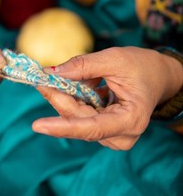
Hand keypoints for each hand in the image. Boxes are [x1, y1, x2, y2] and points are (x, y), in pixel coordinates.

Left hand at [32, 47, 182, 149]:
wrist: (158, 77)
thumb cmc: (142, 67)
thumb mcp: (115, 59)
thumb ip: (83, 65)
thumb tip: (52, 72)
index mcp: (130, 120)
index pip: (91, 129)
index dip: (62, 127)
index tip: (37, 125)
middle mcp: (120, 135)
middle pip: (77, 119)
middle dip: (58, 97)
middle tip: (42, 78)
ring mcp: (110, 136)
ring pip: (75, 117)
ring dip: (68, 95)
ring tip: (80, 76)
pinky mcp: (102, 131)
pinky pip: (78, 115)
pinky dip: (75, 97)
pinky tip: (85, 84)